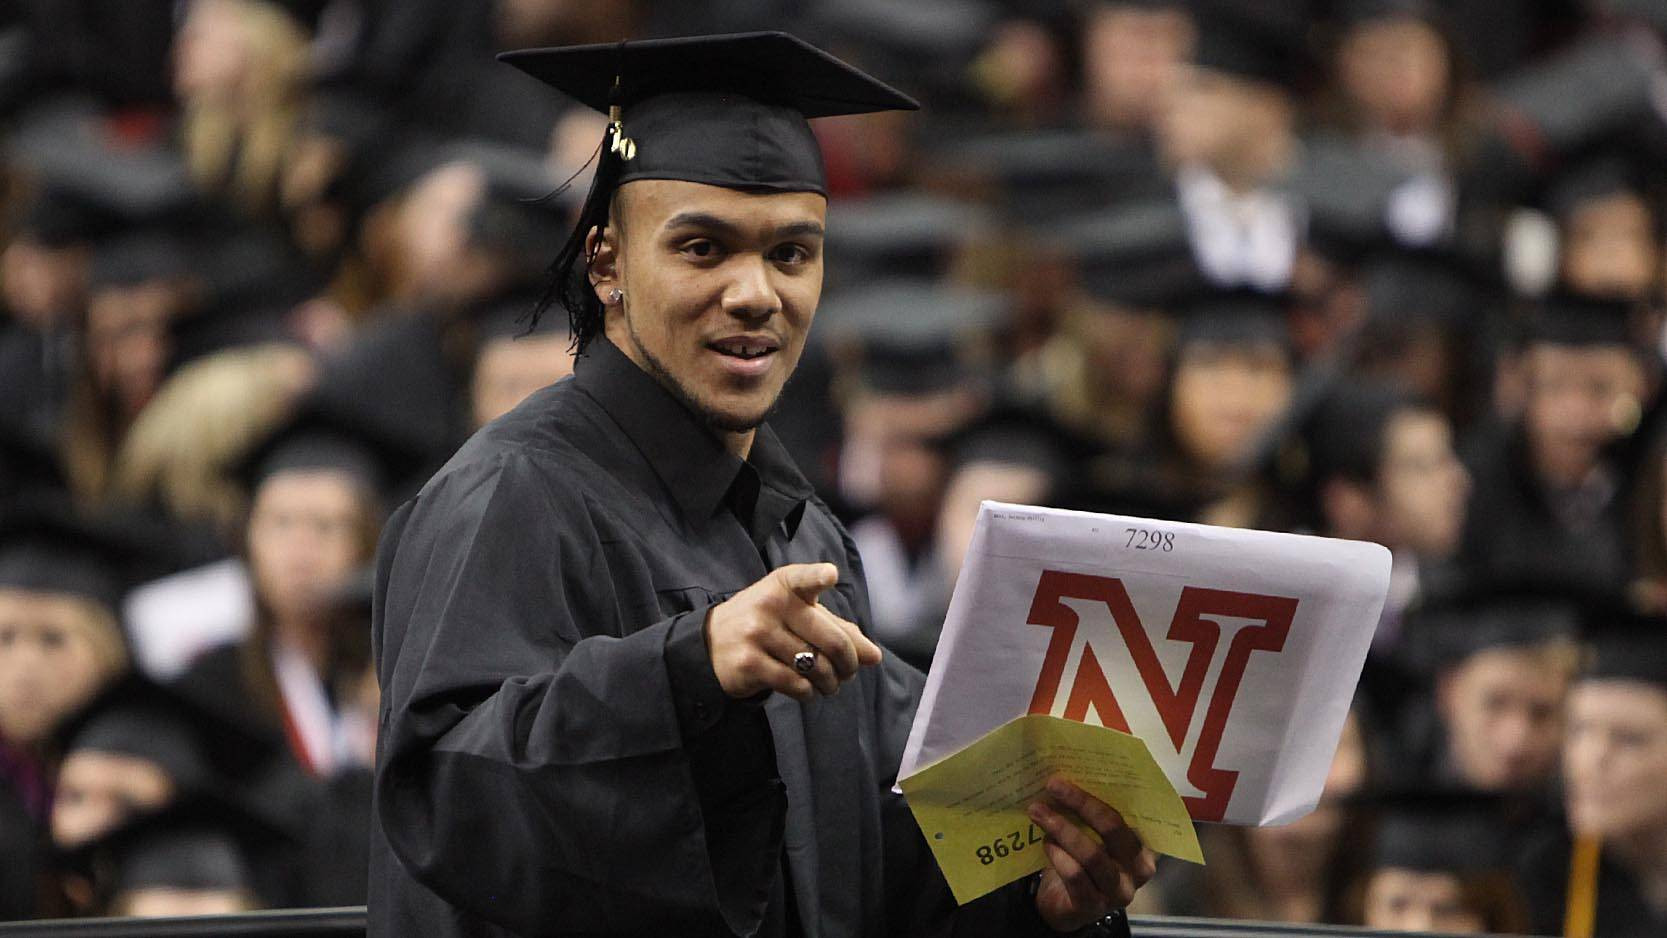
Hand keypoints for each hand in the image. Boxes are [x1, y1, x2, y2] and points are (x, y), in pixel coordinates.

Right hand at [705, 562, 883, 701]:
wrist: (710, 643)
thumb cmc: (767, 624)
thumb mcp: (797, 615)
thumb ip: (836, 630)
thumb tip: (874, 657)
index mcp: (784, 585)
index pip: (804, 578)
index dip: (818, 576)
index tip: (830, 575)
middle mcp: (769, 605)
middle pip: (830, 639)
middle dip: (849, 663)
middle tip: (849, 672)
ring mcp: (756, 634)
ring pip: (815, 666)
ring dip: (830, 682)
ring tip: (829, 684)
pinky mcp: (749, 663)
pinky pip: (795, 684)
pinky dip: (809, 692)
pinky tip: (807, 690)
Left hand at [1028, 778, 1156, 931]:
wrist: (1064, 905)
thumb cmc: (1082, 862)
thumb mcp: (1093, 836)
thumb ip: (1091, 815)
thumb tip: (1066, 775)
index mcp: (1144, 845)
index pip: (1129, 811)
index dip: (1103, 791)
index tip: (1079, 770)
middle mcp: (1139, 869)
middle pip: (1112, 828)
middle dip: (1081, 803)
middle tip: (1053, 785)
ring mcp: (1118, 891)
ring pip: (1092, 854)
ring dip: (1062, 828)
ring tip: (1038, 812)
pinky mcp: (1094, 907)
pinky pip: (1075, 876)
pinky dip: (1058, 855)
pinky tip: (1045, 842)